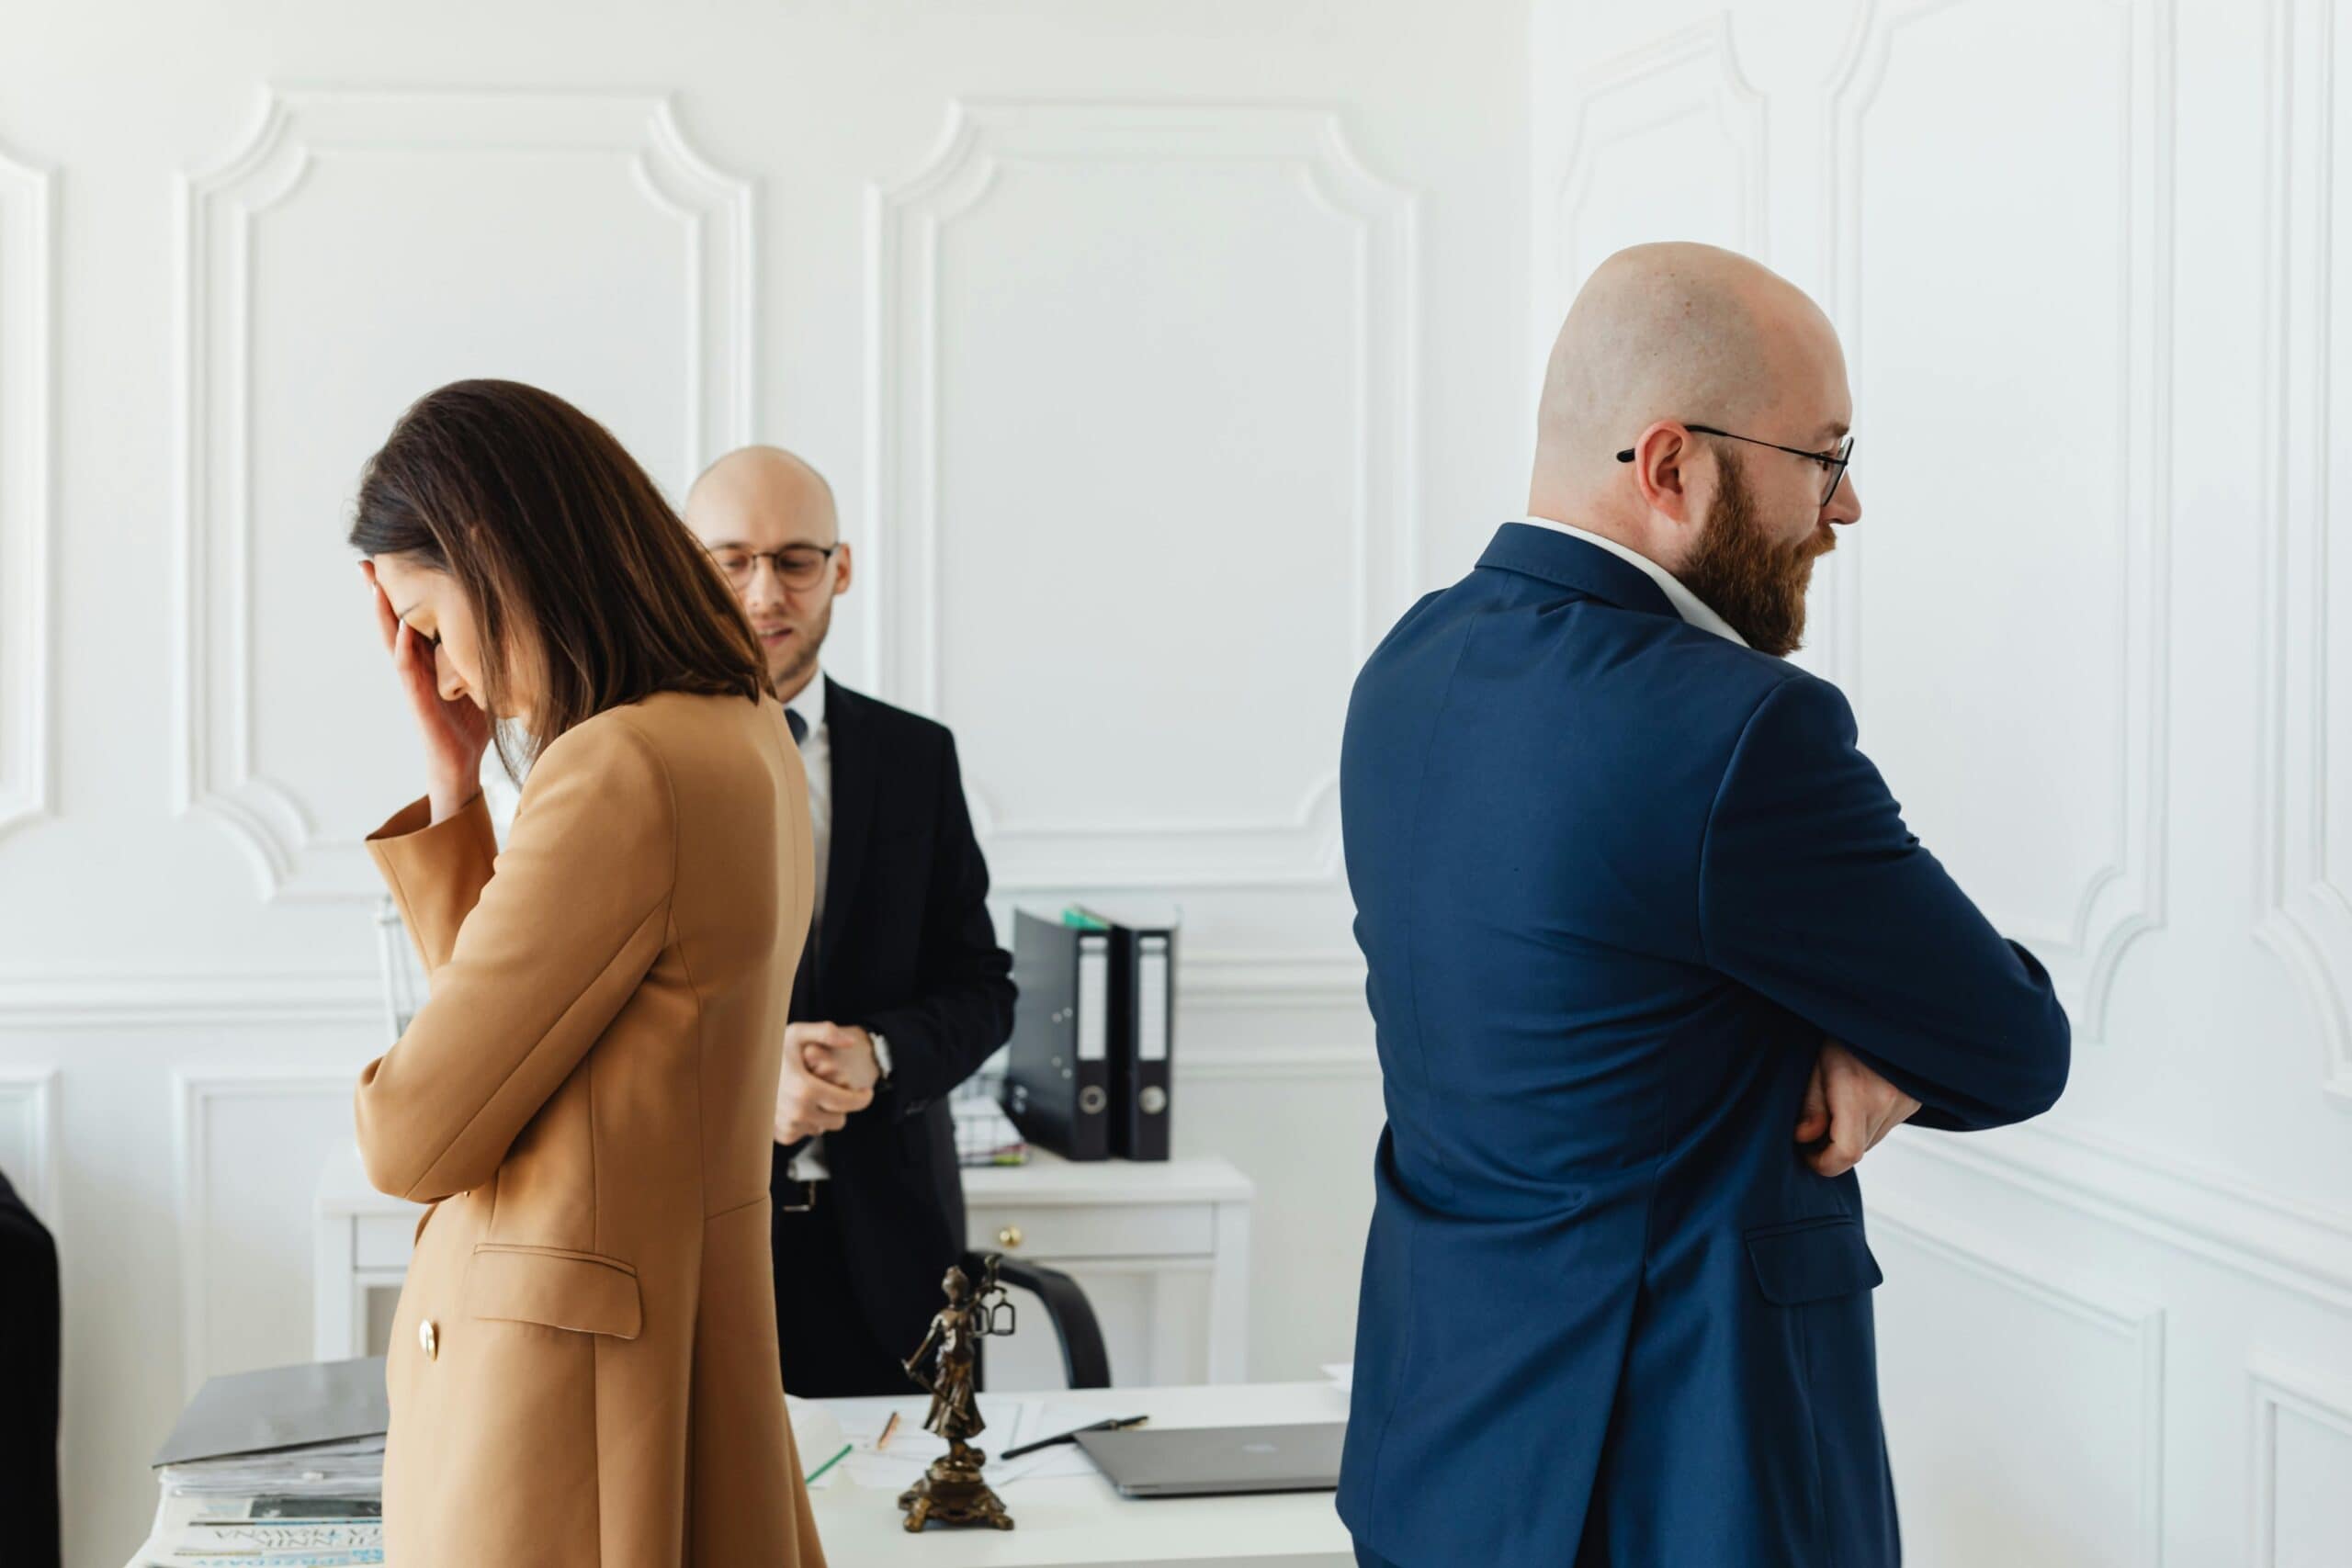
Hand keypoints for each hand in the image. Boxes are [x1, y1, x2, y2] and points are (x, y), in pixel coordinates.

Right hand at [364, 562, 490, 821]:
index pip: (410, 617)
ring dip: (383, 614)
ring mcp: (413, 682)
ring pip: (393, 641)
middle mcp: (416, 665)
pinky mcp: (418, 700)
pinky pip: (409, 670)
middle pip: (393, 622)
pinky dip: (405, 649)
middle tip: (366, 562)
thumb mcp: (477, 678)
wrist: (462, 762)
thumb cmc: (469, 721)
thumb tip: (506, 626)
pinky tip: (404, 629)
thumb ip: (479, 655)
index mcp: (428, 658)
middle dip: (380, 593)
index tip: (392, 560)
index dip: (401, 591)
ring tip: (375, 586)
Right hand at [773, 1027, 873, 1143]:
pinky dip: (807, 1121)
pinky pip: (806, 1133)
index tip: (866, 1093)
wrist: (740, 1071)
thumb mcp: (796, 1032)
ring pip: (822, 1128)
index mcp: (804, 1089)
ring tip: (812, 1094)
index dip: (862, 1099)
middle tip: (834, 1089)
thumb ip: (827, 1032)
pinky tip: (800, 1104)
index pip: (847, 1104)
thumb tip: (851, 1042)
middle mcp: (795, 1113)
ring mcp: (787, 1126)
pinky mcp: (780, 1135)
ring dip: (823, 1114)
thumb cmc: (771, 1049)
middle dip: (841, 1105)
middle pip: (838, 1120)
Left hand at [1795, 1039, 1920, 1177]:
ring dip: (1850, 1135)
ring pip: (1872, 1140)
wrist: (1884, 1008)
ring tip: (1833, 1106)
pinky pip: (1886, 1126)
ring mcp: (1905, 1103)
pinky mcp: (1914, 1101)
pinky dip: (1867, 1123)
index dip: (1823, 1163)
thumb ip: (1810, 1104)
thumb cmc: (1841, 1031)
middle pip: (1858, 1150)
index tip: (1805, 1154)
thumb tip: (1803, 1138)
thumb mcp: (1814, 1063)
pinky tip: (1855, 1098)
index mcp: (1858, 1095)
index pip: (1846, 1154)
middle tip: (1811, 1127)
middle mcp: (1887, 1103)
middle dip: (1831, 1148)